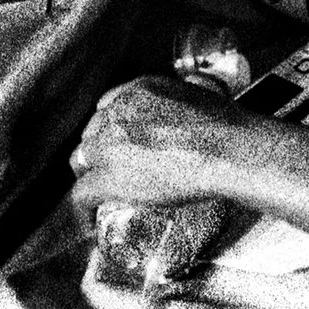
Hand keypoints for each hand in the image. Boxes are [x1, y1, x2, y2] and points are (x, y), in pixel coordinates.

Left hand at [68, 75, 241, 212]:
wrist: (227, 151)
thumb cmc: (225, 126)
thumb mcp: (198, 95)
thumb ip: (178, 99)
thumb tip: (181, 108)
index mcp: (137, 91)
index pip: (108, 108)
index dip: (112, 128)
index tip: (118, 141)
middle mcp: (117, 113)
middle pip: (92, 133)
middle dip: (100, 151)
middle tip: (114, 169)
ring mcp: (109, 145)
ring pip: (81, 160)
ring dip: (90, 174)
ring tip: (100, 191)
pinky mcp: (109, 177)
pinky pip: (81, 193)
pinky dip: (83, 207)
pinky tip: (89, 217)